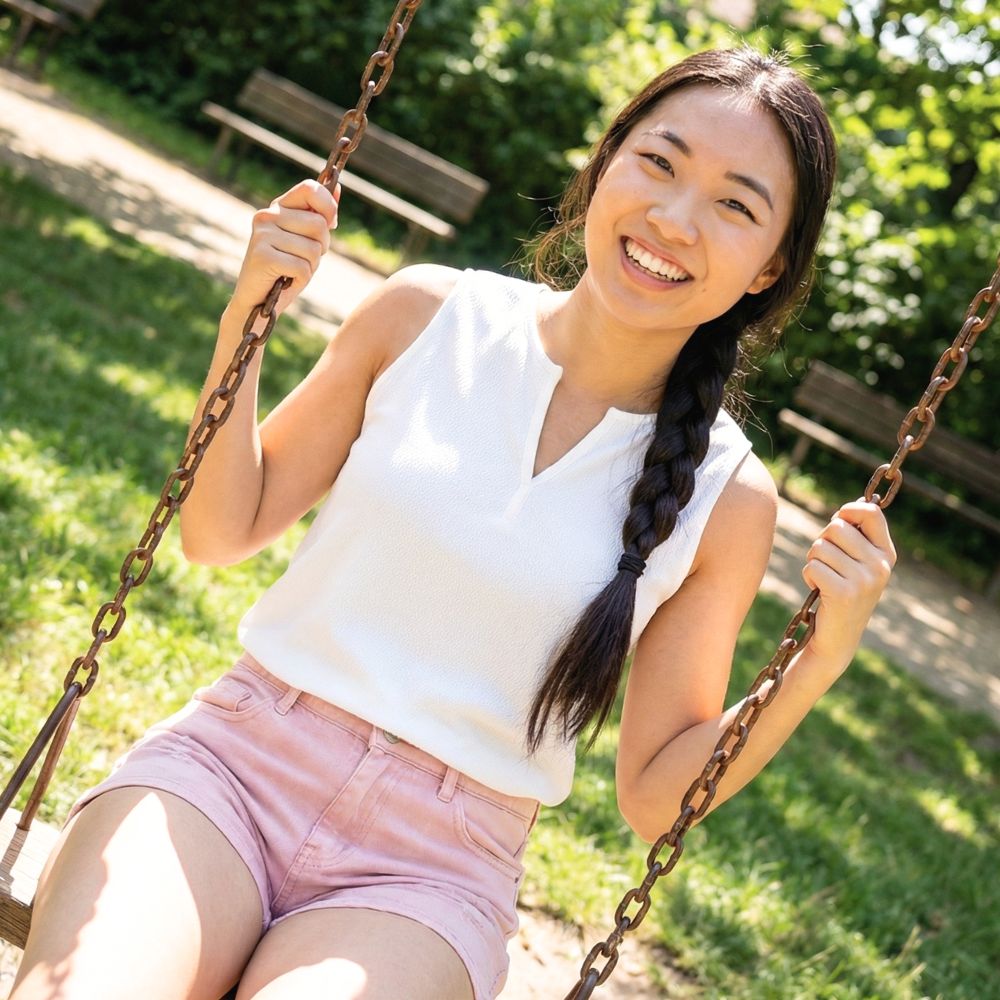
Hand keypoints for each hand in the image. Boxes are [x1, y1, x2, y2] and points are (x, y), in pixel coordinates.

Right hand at [229, 178, 340, 317]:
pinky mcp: (263, 257)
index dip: (329, 207)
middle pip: (319, 224)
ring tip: (291, 272)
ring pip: (313, 249)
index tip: (330, 224)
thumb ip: (319, 216)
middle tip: (303, 260)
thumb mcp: (305, 241)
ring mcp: (263, 235)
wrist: (256, 304)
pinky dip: (300, 281)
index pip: (310, 189)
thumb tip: (338, 188)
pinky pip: (303, 268)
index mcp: (277, 208)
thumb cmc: (285, 272)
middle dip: (321, 248)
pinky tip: (285, 282)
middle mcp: (267, 216)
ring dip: (310, 267)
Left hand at [801, 499, 896, 669]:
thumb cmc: (841, 592)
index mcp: (887, 554)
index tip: (839, 521)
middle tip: (828, 564)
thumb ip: (856, 537)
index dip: (848, 511)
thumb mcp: (857, 563)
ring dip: (814, 561)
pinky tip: (820, 591)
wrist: (838, 637)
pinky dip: (809, 576)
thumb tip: (848, 509)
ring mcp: (864, 580)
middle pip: (836, 527)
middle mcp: (880, 566)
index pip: (871, 512)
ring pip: (819, 547)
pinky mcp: (844, 593)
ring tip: (825, 579)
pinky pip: (812, 566)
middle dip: (822, 542)